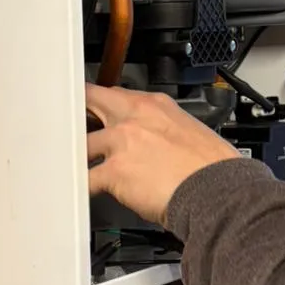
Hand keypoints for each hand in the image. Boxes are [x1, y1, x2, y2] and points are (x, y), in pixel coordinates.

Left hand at [85, 84, 238, 225]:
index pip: (116, 94)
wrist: (216, 190)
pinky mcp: (114, 171)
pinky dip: (82, 187)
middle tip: (67, 124)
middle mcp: (134, 117)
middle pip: (89, 102)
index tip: (93, 108)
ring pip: (82, 143)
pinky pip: (86, 178)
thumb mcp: (190, 129)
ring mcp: (121, 142)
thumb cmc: (211, 167)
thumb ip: (162, 128)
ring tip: (74, 165)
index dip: (100, 102)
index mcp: (155, 105)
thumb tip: (153, 138)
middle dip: (77, 114)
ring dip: (79, 156)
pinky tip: (82, 191)